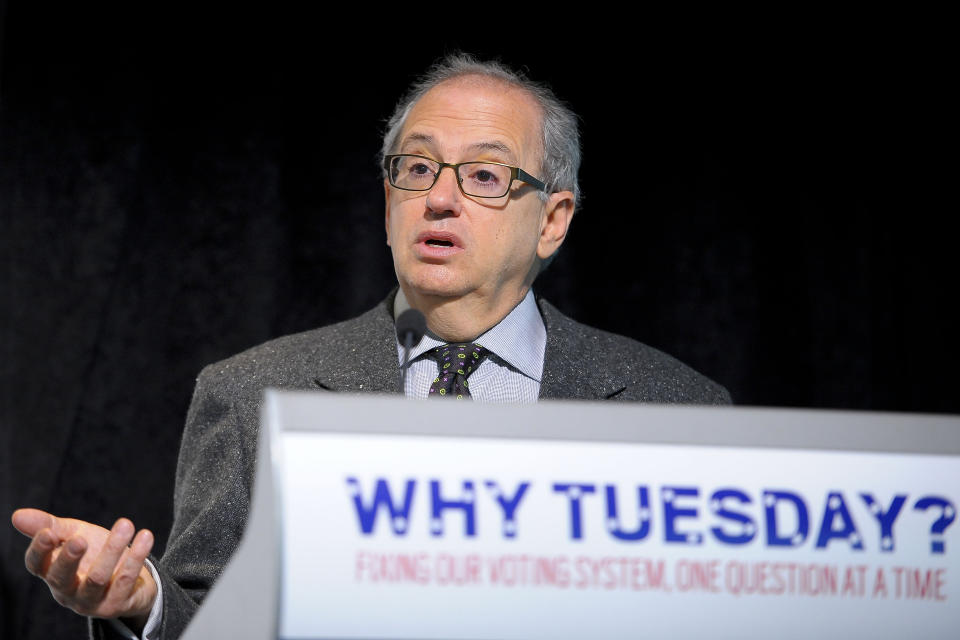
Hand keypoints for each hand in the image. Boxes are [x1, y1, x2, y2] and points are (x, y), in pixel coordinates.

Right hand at [11, 508, 156, 628]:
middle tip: (81, 539)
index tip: (48, 532)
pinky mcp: (116, 606)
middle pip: (61, 578)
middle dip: (70, 559)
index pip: (36, 566)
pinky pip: (125, 582)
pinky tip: (144, 536)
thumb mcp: (74, 535)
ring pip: (97, 579)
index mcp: (52, 573)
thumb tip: (16, 515)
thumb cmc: (96, 553)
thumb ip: (49, 526)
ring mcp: (91, 602)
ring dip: (113, 549)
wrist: (133, 579)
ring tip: (126, 523)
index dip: (39, 551)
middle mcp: (67, 592)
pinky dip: (136, 558)